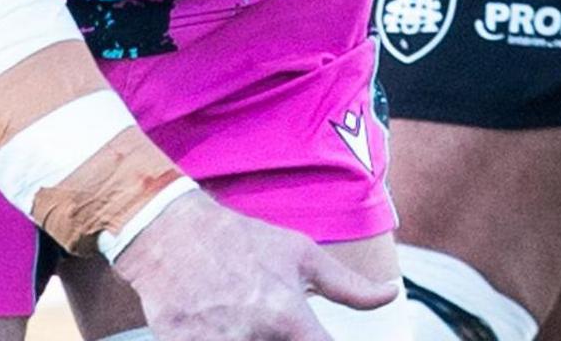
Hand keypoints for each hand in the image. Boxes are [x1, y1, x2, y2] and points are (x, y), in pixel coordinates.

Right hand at [110, 190, 395, 340]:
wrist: (168, 230)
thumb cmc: (241, 240)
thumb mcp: (299, 253)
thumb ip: (347, 287)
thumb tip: (392, 296)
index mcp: (287, 315)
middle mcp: (253, 336)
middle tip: (268, 317)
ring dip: (251, 340)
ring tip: (241, 316)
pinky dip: (218, 340)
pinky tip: (218, 322)